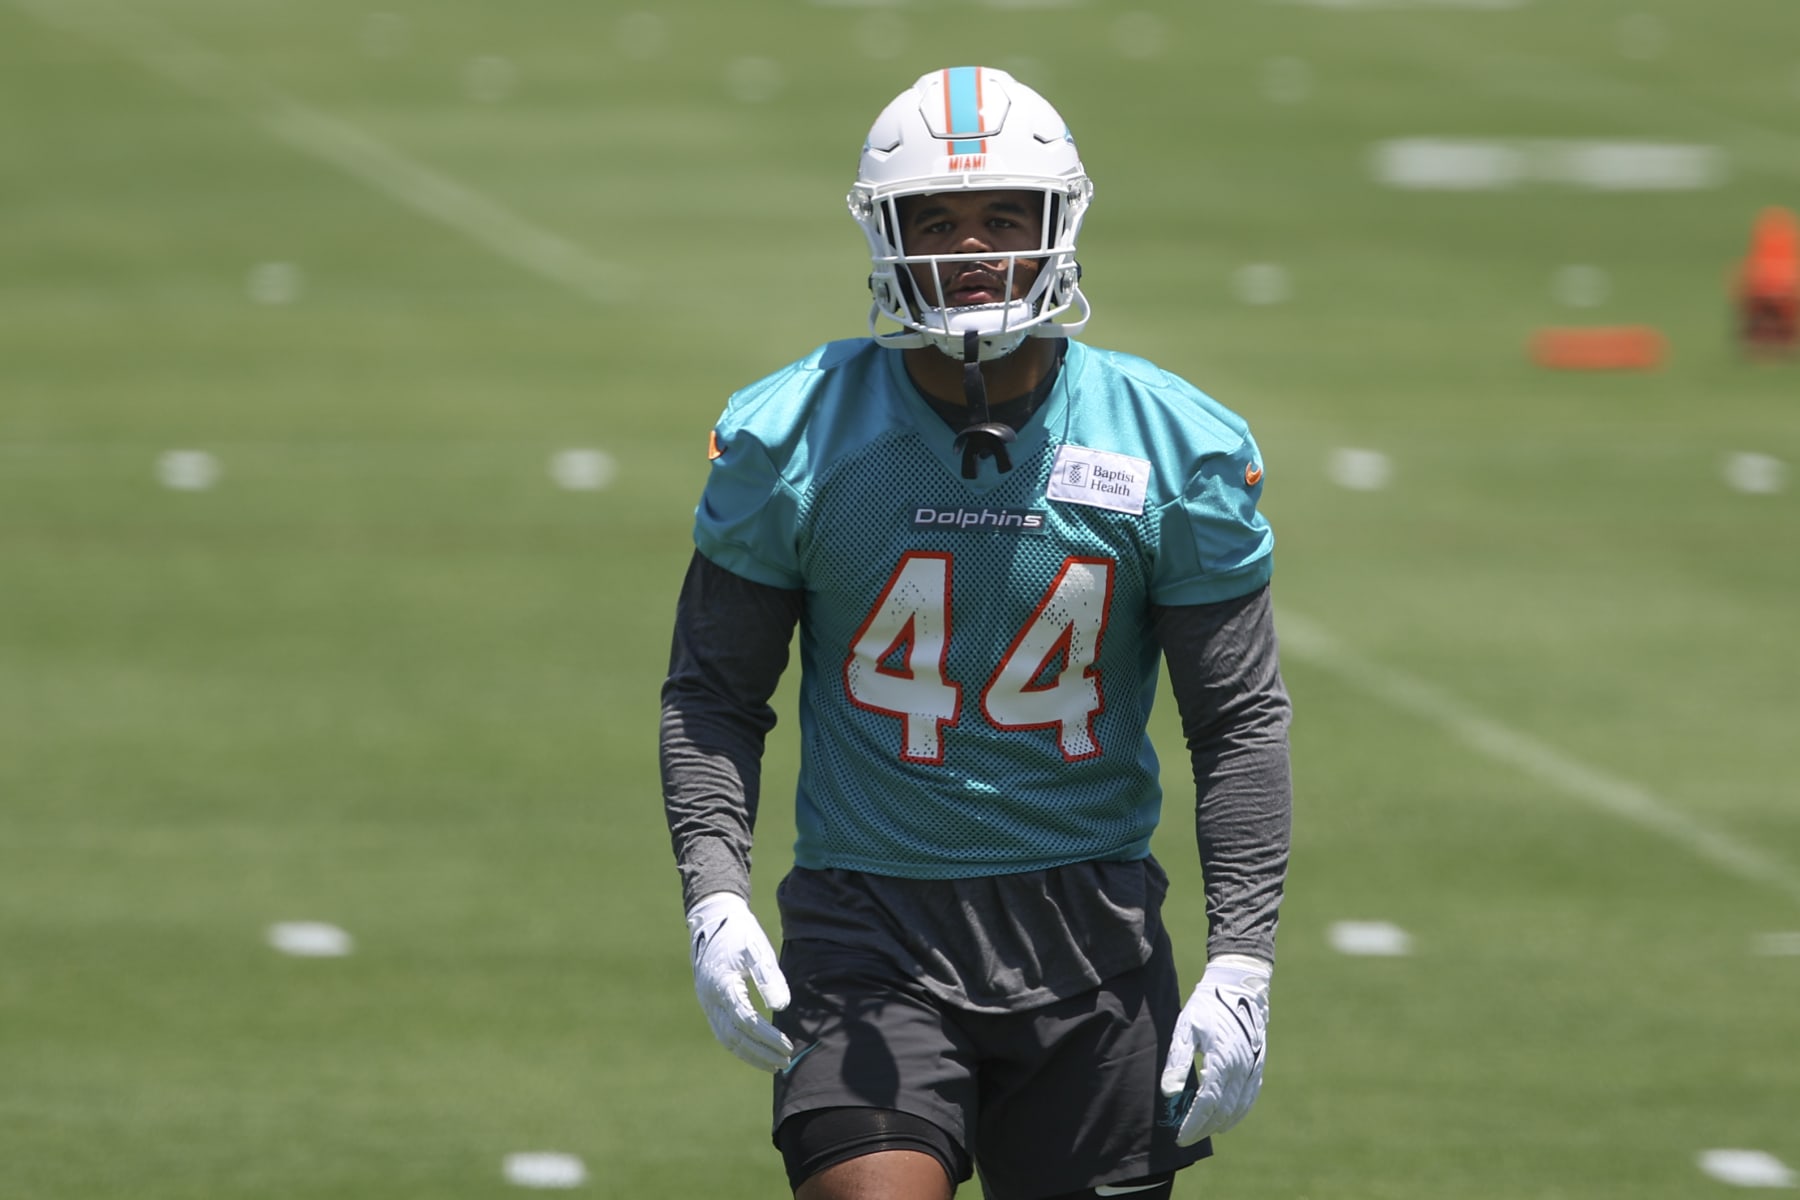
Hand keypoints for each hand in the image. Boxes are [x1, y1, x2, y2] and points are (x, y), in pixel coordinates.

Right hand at [685, 892, 793, 1071]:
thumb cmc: (739, 934)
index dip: (768, 1036)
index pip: (746, 1021)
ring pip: (727, 1040)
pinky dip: (741, 1047)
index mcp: (722, 986)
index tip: (787, 1045)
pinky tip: (758, 1053)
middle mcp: (711, 1000)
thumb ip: (768, 977)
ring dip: (751, 1055)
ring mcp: (708, 1004)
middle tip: (785, 1061)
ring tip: (775, 1065)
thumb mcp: (756, 949)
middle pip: (735, 1037)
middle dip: (761, 1052)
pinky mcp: (710, 1005)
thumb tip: (781, 1007)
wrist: (713, 921)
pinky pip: (723, 1034)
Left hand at [1159, 954, 1270, 1145]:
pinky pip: (1249, 1097)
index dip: (1193, 1124)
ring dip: (1219, 1123)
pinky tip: (1226, 1120)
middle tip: (1185, 1137)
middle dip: (1203, 1128)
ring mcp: (1253, 1068)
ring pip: (1238, 1108)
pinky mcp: (1258, 1065)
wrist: (1240, 987)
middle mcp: (1241, 1069)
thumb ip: (1178, 1062)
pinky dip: (1238, 1113)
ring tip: (1200, 1131)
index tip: (1180, 1137)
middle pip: (1222, 1111)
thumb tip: (1169, 1093)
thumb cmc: (1207, 1006)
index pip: (1207, 1105)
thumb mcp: (1185, 1029)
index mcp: (1222, 1061)